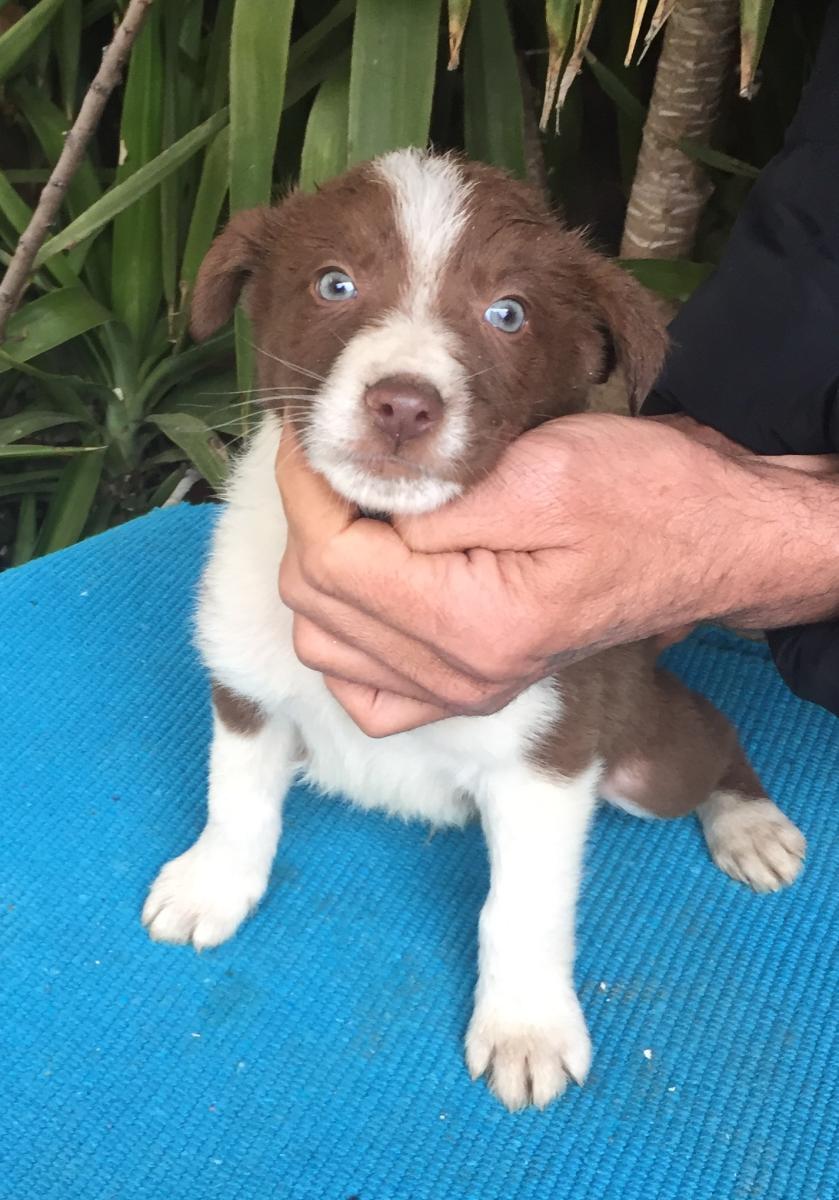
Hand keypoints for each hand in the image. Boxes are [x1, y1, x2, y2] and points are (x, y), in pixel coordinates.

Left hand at [277, 414, 780, 735]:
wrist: (708, 540)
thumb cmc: (645, 495)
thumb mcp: (541, 469)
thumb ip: (434, 498)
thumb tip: (352, 498)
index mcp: (478, 622)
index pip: (332, 560)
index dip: (304, 485)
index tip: (308, 430)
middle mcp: (464, 675)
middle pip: (317, 603)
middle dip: (310, 520)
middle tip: (341, 459)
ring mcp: (466, 691)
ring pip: (325, 645)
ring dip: (321, 571)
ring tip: (356, 511)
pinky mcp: (471, 688)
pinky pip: (366, 694)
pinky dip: (345, 641)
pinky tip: (370, 587)